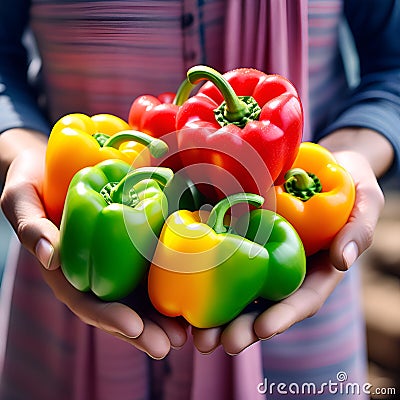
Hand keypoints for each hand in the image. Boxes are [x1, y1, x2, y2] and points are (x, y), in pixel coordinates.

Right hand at [1, 141, 186, 358]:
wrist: (53, 162)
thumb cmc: (32, 179)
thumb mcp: (20, 197)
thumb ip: (30, 226)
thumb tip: (50, 256)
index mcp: (65, 270)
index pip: (86, 302)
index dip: (109, 317)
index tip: (133, 326)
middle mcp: (92, 270)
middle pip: (119, 307)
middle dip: (144, 330)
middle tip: (169, 343)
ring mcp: (114, 259)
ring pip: (139, 294)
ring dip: (162, 317)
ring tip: (185, 332)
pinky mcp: (132, 241)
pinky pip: (150, 264)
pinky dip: (171, 282)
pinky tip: (192, 292)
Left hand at [192, 134, 387, 354]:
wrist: (320, 163)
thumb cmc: (349, 182)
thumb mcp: (365, 201)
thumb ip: (358, 230)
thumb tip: (342, 262)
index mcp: (316, 270)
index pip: (301, 301)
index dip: (283, 316)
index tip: (262, 330)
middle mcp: (287, 270)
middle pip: (264, 305)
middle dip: (241, 328)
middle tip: (215, 344)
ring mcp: (263, 255)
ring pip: (239, 291)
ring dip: (217, 315)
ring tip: (197, 334)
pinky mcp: (244, 236)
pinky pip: (225, 255)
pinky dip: (207, 274)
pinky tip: (185, 287)